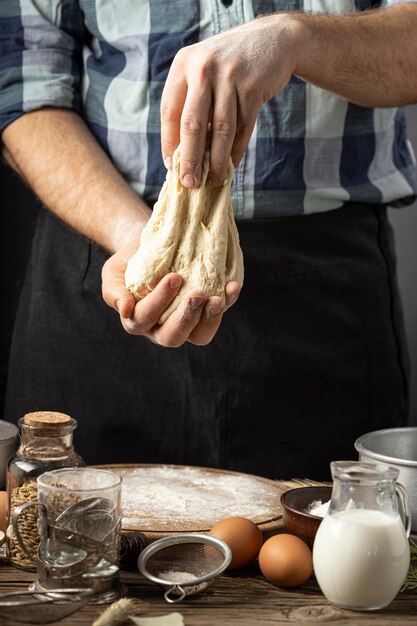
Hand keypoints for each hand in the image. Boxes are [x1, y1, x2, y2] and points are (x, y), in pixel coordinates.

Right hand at [102, 239, 240, 346]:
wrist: (151, 248)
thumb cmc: (130, 261)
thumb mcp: (113, 272)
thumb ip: (113, 291)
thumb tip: (125, 309)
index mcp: (136, 321)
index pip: (144, 318)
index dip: (160, 301)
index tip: (174, 277)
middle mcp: (159, 329)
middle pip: (172, 337)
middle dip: (186, 317)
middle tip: (198, 293)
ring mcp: (184, 324)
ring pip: (198, 336)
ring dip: (210, 319)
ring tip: (217, 298)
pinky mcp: (204, 315)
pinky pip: (216, 317)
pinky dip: (227, 303)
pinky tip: (231, 287)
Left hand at [161, 14, 297, 187]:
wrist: (273, 40)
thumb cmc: (232, 65)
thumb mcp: (204, 72)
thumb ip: (191, 104)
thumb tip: (180, 154)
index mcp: (183, 64)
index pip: (169, 111)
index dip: (169, 143)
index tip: (172, 168)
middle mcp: (202, 67)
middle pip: (192, 123)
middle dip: (190, 159)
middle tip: (190, 183)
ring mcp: (228, 75)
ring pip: (220, 129)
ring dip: (216, 160)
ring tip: (214, 181)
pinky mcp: (252, 86)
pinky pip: (243, 127)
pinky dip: (236, 151)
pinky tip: (231, 166)